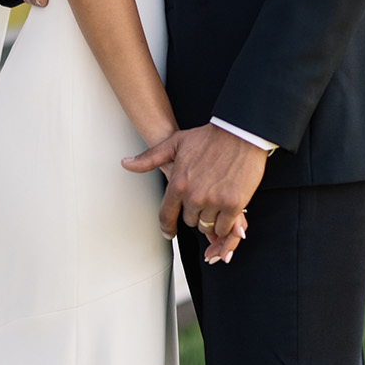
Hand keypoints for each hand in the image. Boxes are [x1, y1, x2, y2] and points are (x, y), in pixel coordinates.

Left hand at [123, 123, 270, 264]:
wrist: (239, 132)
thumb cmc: (208, 137)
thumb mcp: (175, 143)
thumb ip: (150, 158)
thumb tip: (126, 163)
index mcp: (178, 183)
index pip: (166, 215)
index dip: (167, 227)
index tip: (169, 232)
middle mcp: (194, 196)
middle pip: (189, 221)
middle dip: (194, 213)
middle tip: (202, 201)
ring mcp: (214, 202)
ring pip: (207, 226)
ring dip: (210, 219)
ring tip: (215, 204)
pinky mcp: (233, 205)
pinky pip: (225, 228)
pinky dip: (225, 224)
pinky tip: (225, 212)